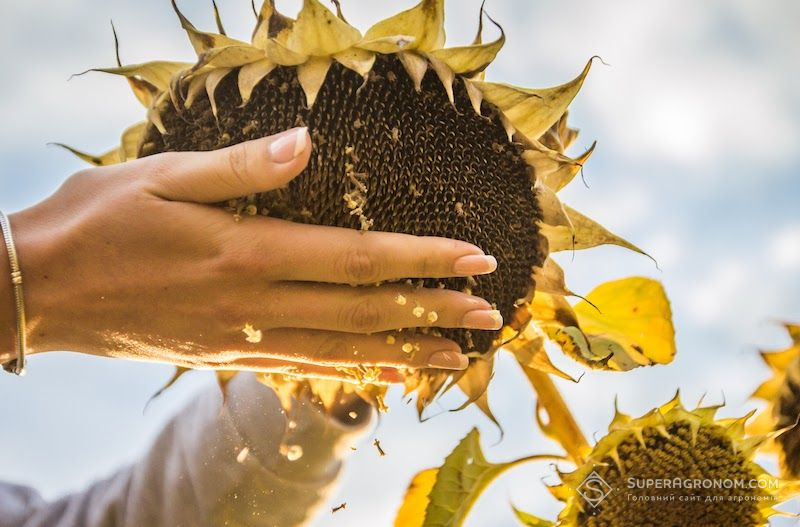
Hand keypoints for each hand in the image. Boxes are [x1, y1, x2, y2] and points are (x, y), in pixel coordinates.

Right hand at [4, 128, 501, 382]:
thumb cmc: (95, 223)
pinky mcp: (226, 357)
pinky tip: (384, 376)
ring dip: (405, 350)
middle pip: (363, 311)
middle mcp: (255, 303)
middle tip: (490, 315)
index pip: (357, 258)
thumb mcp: (161, 176)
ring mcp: (243, 339)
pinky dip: (352, 373)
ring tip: (457, 357)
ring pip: (341, 350)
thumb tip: (307, 143)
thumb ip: (242, 166)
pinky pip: (303, 369)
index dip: (422, 258)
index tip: (475, 259)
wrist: (38, 293)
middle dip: (432, 311)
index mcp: (246, 252)